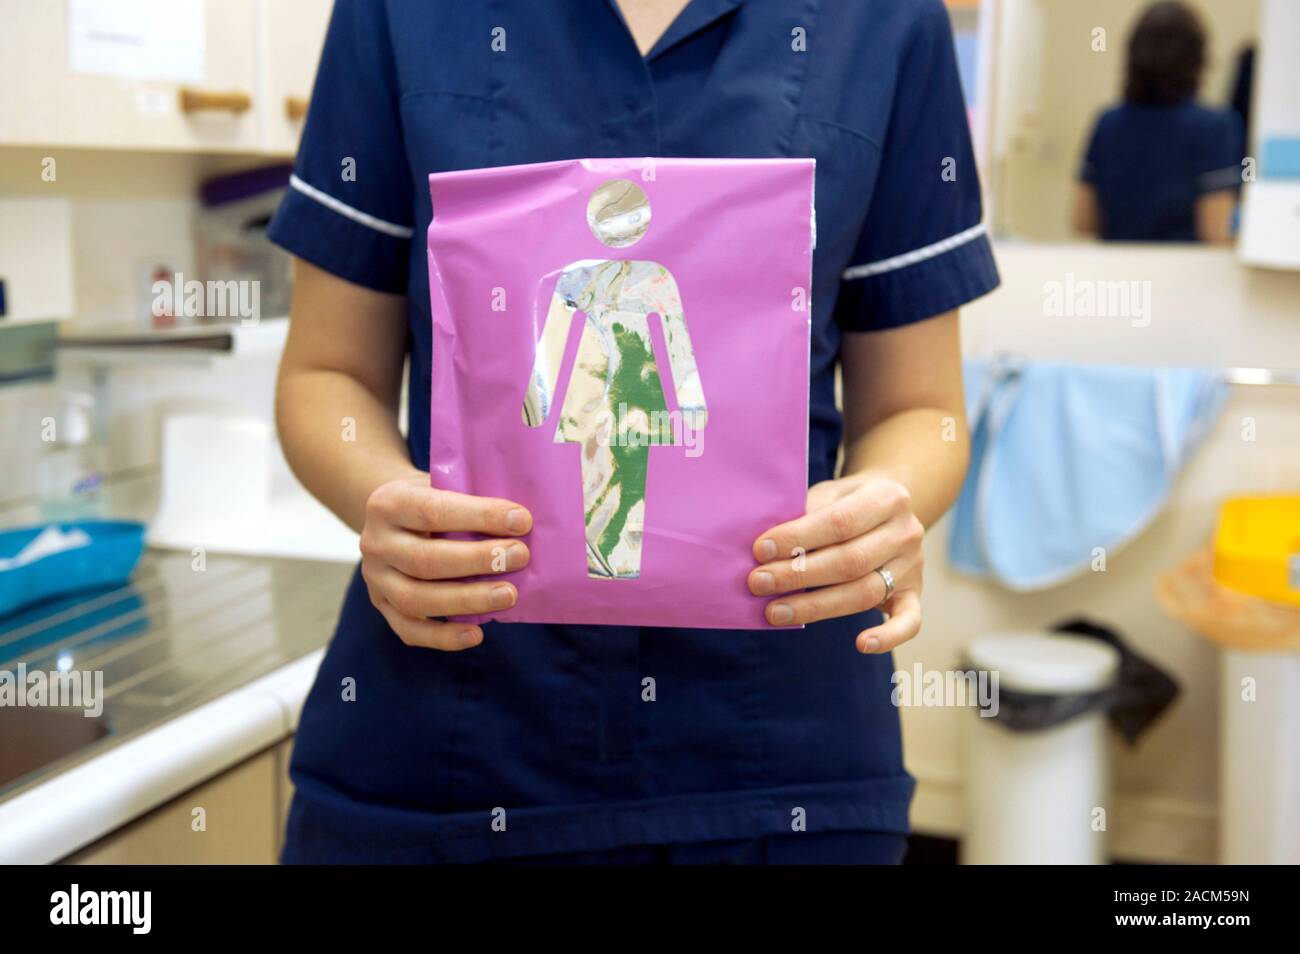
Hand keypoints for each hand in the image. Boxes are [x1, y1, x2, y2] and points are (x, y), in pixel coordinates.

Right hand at [359, 474, 531, 649]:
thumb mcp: (440, 484)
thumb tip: (521, 523)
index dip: (479, 516)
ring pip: (417, 598)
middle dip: (477, 560)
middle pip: (425, 559)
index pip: (433, 510)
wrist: (388, 518)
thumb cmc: (428, 500)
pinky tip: (476, 634)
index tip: (520, 521)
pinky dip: (444, 637)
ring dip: (467, 600)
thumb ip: (470, 499)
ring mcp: (376, 579)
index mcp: (388, 503)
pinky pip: (409, 630)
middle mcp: (375, 543)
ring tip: (508, 595)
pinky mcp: (382, 607)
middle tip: (520, 557)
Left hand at [748, 473, 923, 652]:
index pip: (839, 522)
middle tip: (758, 583)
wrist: (889, 509)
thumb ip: (805, 515)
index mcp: (887, 497)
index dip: (798, 538)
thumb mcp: (828, 494)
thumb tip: (765, 551)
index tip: (760, 550)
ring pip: (864, 593)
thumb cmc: (846, 502)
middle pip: (850, 561)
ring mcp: (913, 565)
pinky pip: (910, 622)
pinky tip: (861, 645)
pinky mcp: (915, 594)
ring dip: (815, 606)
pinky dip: (888, 637)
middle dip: (798, 575)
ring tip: (774, 611)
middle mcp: (907, 531)